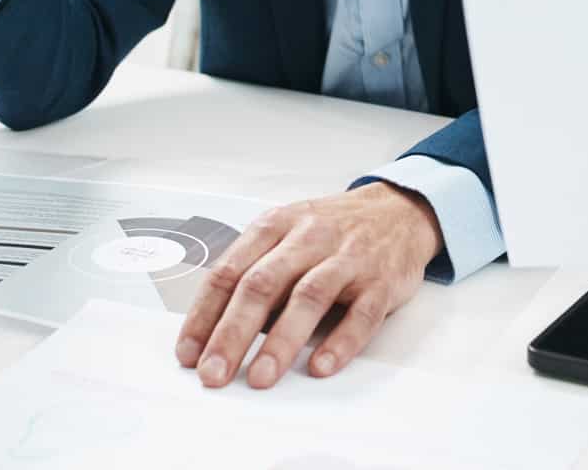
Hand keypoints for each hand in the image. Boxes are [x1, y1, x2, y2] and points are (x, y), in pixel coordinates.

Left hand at [174, 183, 440, 389]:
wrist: (399, 209)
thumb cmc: (333, 230)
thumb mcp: (287, 235)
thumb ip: (256, 273)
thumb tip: (215, 332)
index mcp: (276, 226)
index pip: (229, 271)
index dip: (204, 315)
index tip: (188, 354)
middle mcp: (309, 238)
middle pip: (263, 285)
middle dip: (232, 334)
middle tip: (214, 373)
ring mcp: (348, 258)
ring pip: (309, 297)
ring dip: (281, 341)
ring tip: (260, 377)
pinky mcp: (382, 281)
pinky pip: (361, 314)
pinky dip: (340, 342)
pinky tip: (320, 366)